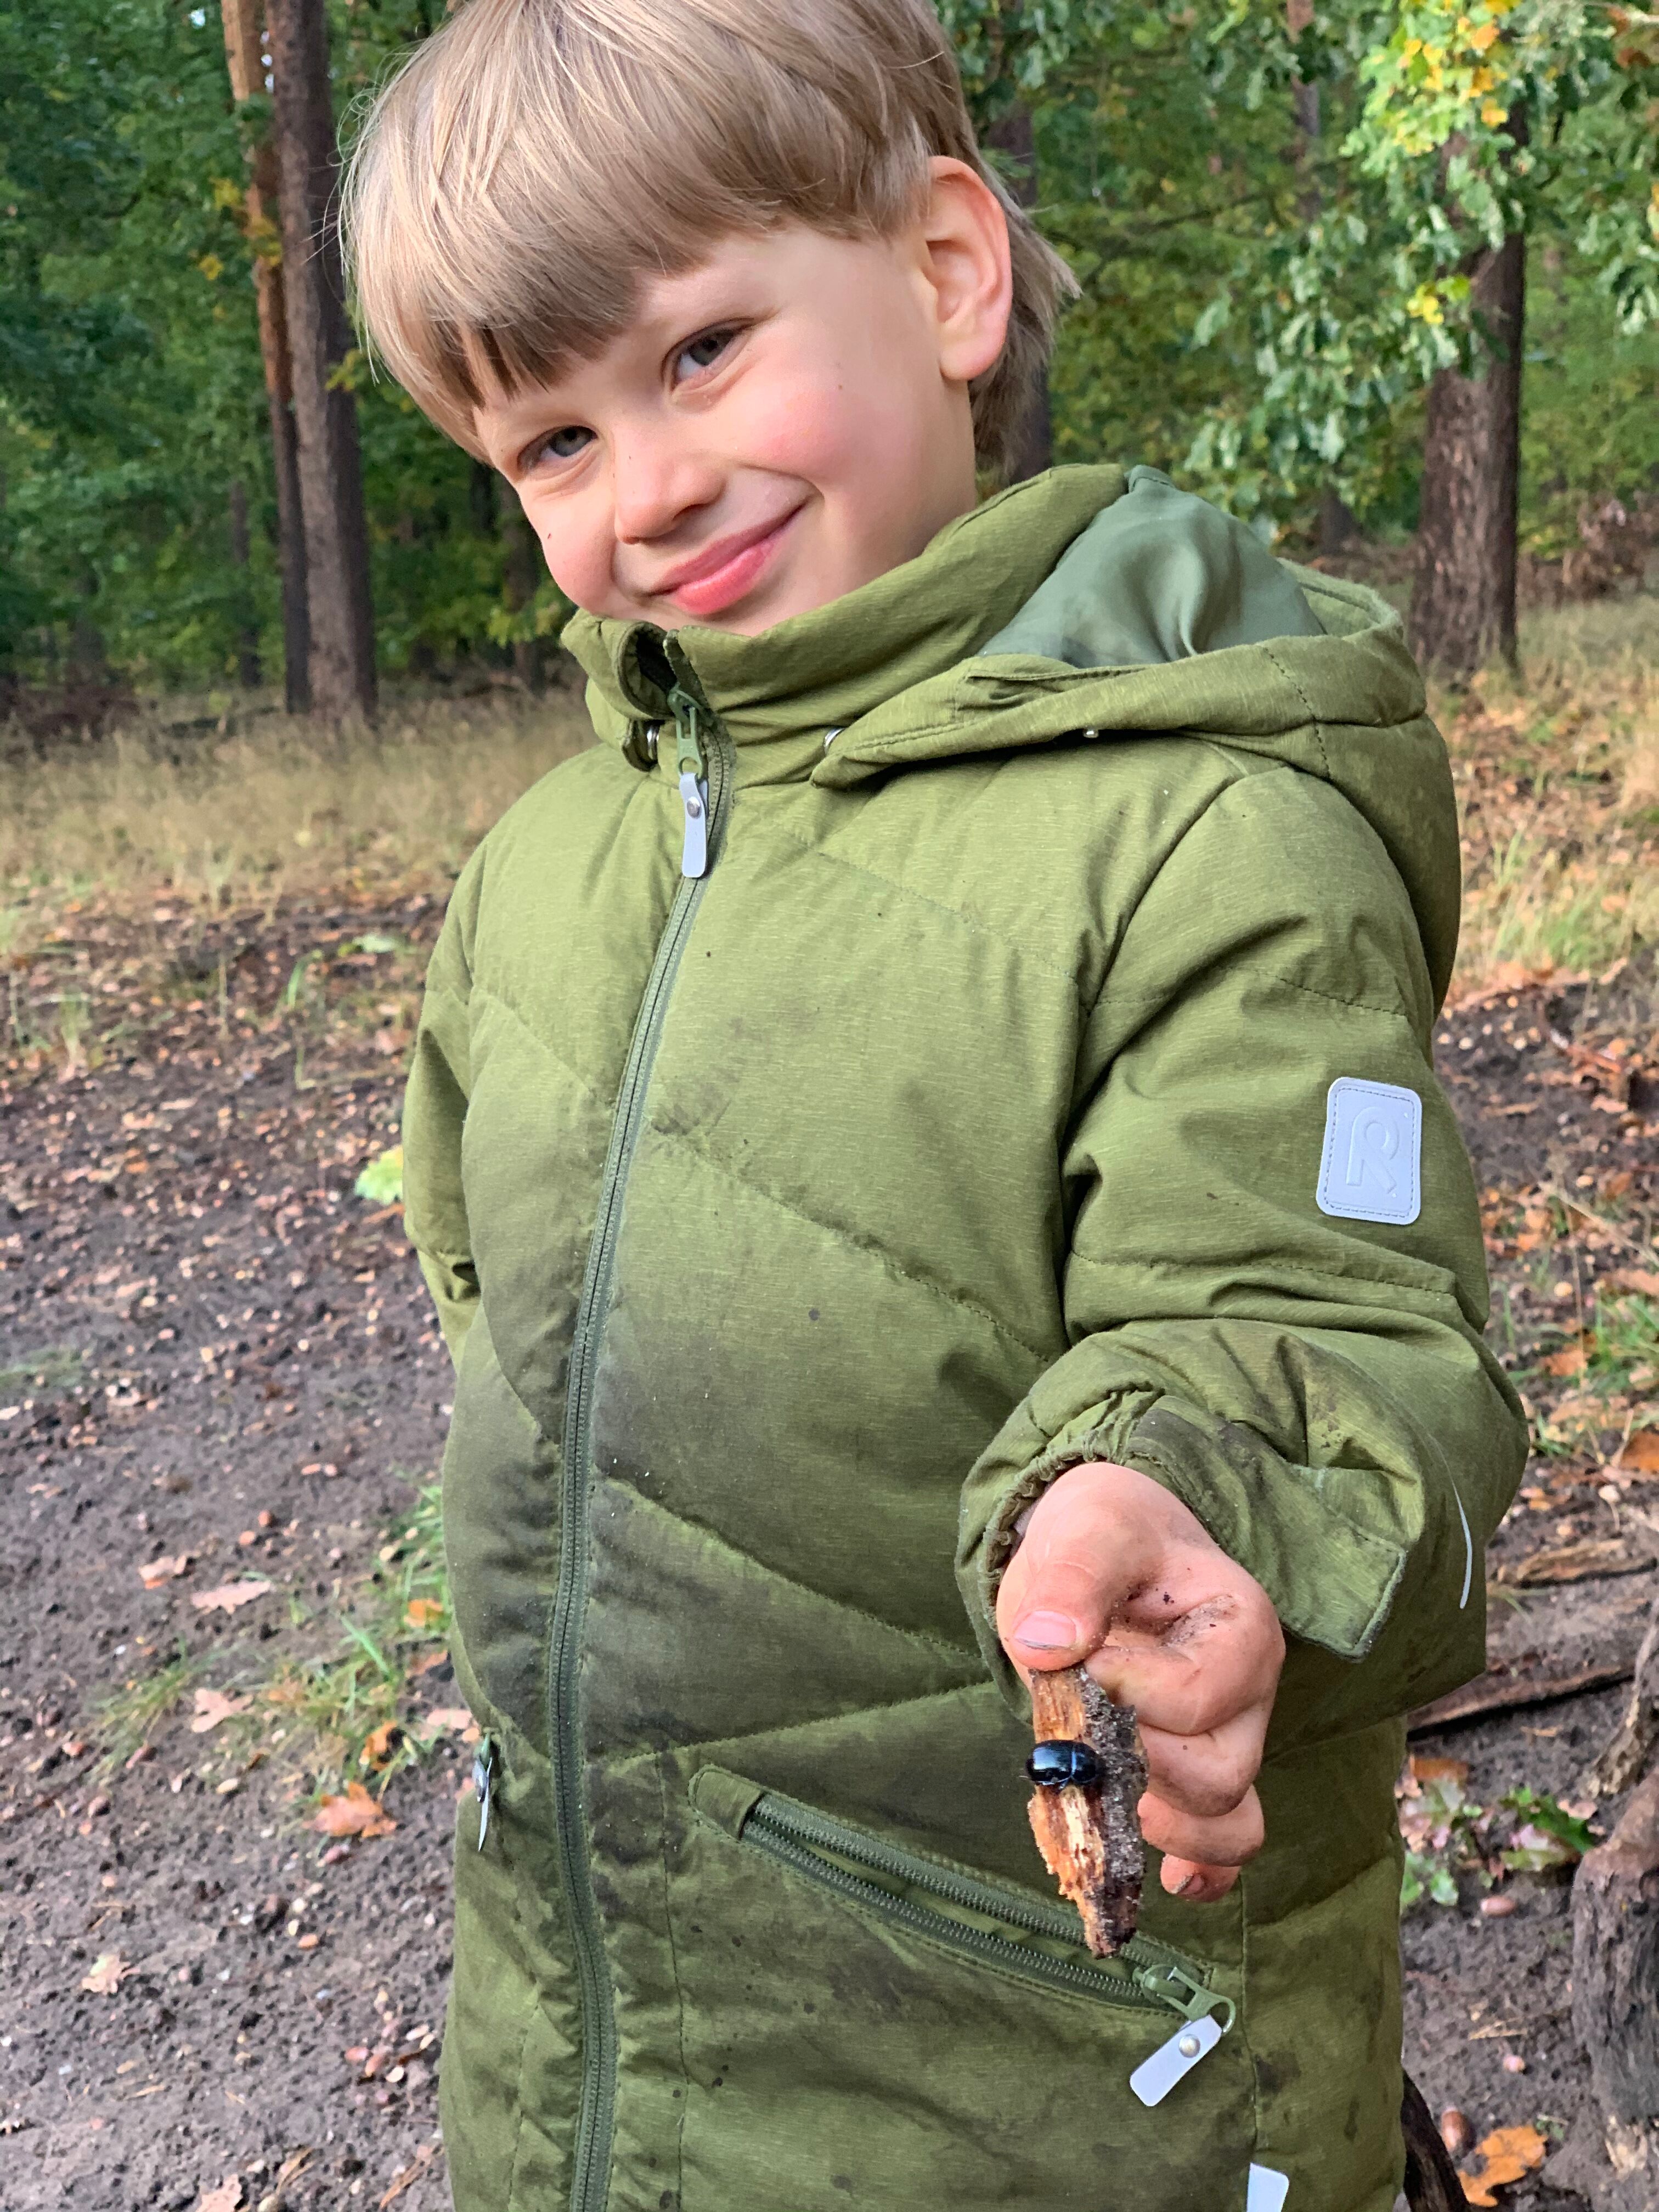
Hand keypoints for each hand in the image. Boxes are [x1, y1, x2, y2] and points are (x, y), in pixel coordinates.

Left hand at [996, 1460, 1283, 1902]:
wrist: (1107, 1550)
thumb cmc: (1106, 1535)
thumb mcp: (1088, 1529)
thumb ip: (1073, 1578)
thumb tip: (1048, 1643)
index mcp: (1240, 1627)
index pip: (1197, 1698)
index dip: (1127, 1694)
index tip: (1083, 1659)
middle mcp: (1251, 1694)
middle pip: (1219, 1775)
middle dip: (1137, 1763)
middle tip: (1086, 1722)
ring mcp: (1232, 1740)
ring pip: (1229, 1822)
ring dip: (1159, 1824)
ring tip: (1105, 1787)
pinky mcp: (1202, 1776)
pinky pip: (1227, 1848)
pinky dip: (1199, 1869)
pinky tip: (1160, 1873)